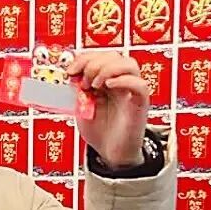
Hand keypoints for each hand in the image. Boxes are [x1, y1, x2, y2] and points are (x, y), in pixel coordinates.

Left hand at [68, 52, 148, 167]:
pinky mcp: (139, 104)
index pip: (100, 56)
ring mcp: (131, 92)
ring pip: (129, 64)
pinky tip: (108, 86)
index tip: (70, 71)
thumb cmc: (99, 132)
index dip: (84, 58)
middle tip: (84, 83)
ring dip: (108, 69)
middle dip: (94, 64)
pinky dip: (123, 80)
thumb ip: (77, 91)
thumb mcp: (81, 107)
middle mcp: (120, 83)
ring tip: (95, 85)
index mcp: (106, 81)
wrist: (110, 154)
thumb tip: (73, 74)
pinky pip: (140, 85)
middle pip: (114, 55)